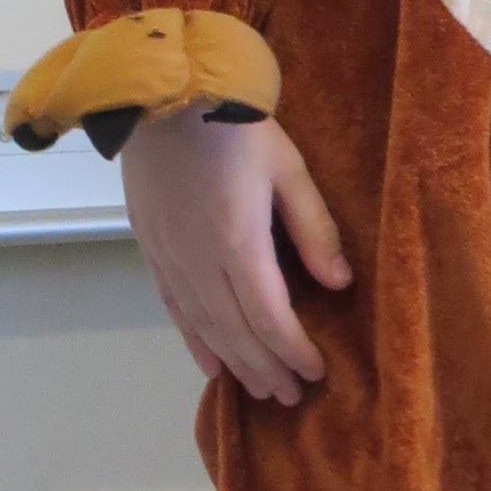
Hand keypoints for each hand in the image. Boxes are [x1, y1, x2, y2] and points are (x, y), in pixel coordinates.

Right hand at [119, 112, 349, 402]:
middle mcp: (198, 261)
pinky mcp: (150, 248)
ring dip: (235, 362)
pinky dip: (194, 340)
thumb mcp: (288, 168)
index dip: (293, 350)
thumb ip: (313, 229)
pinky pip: (174, 307)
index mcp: (237, 243)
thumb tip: (340, 283)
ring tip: (260, 390)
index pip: (269, 317)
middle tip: (293, 397)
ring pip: (204, 326)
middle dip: (267, 367)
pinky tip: (211, 364)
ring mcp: (169, 257)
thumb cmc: (235, 124)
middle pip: (236, 331)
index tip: (317, 372)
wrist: (160, 93)